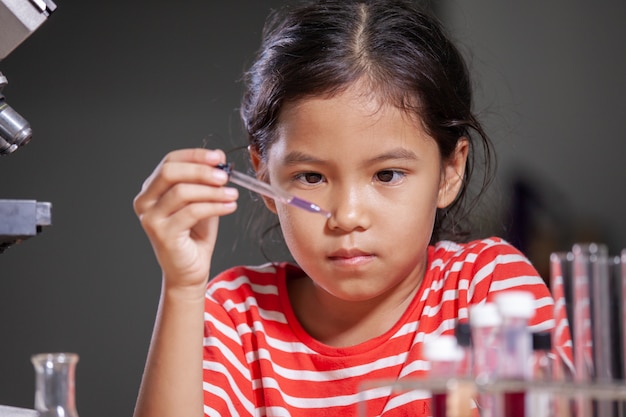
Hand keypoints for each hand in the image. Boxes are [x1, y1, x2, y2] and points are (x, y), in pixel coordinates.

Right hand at [133, 148, 237, 293]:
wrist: (190, 271)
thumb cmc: (195, 235)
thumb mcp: (202, 201)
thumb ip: (206, 181)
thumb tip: (218, 156)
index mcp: (151, 190)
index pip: (169, 162)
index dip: (194, 156)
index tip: (218, 157)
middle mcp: (145, 202)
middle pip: (169, 172)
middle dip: (200, 170)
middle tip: (224, 175)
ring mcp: (150, 218)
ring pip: (182, 192)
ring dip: (212, 191)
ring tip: (232, 194)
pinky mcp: (163, 234)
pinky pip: (192, 212)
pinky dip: (215, 206)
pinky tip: (230, 207)